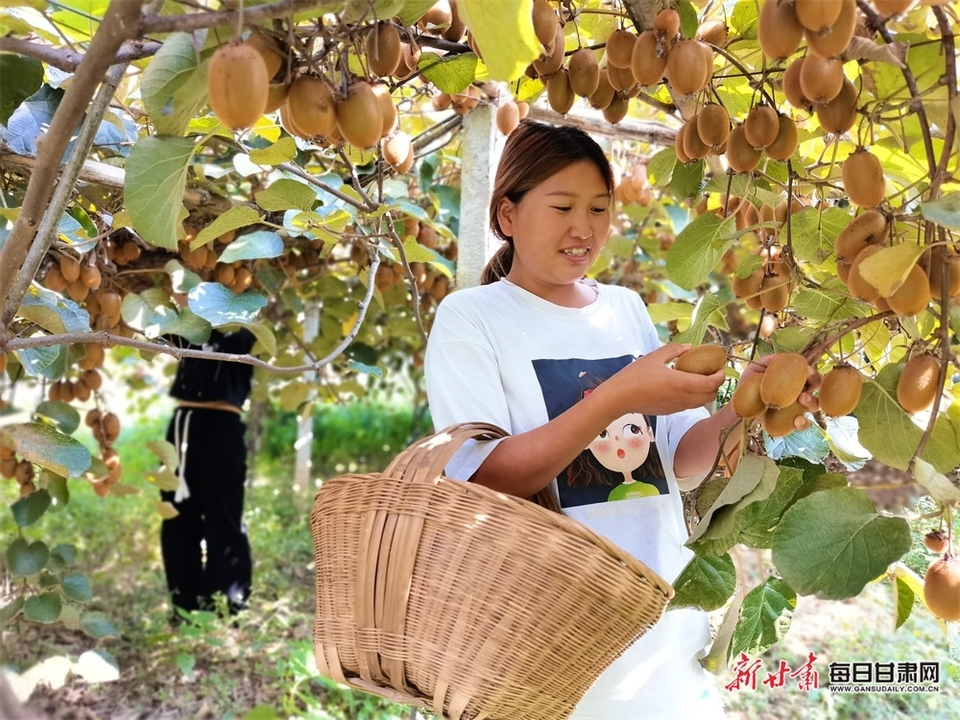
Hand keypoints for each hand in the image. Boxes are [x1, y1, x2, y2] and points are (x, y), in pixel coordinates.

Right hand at [601, 344, 725, 416]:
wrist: (619, 398)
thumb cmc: (634, 375)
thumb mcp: (654, 356)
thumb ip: (674, 350)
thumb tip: (689, 348)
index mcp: (680, 383)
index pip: (711, 384)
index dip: (720, 376)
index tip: (720, 368)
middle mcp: (682, 398)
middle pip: (710, 396)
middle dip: (716, 385)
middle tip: (712, 373)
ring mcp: (676, 407)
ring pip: (701, 403)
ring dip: (706, 392)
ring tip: (699, 379)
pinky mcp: (670, 411)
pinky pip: (689, 405)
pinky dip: (694, 397)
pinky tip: (684, 387)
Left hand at [741, 353, 822, 421]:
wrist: (739, 406)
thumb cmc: (749, 384)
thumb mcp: (754, 369)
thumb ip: (767, 361)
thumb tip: (779, 357)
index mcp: (794, 378)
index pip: (809, 374)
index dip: (812, 372)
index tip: (807, 371)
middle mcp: (799, 391)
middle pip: (817, 387)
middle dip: (816, 385)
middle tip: (807, 383)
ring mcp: (797, 407)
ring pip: (814, 405)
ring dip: (812, 402)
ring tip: (802, 399)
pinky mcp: (791, 422)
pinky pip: (803, 424)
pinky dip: (803, 423)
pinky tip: (797, 421)